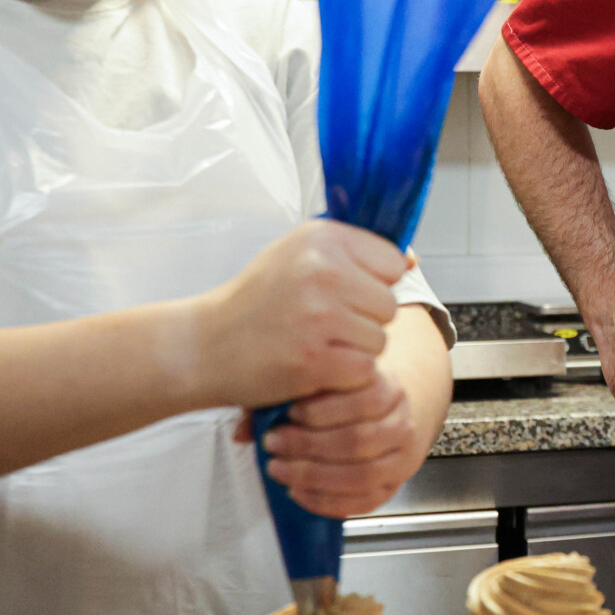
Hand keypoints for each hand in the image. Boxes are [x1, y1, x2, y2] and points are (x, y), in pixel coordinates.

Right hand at [192, 221, 404, 409]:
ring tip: (315, 343)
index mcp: (322, 238)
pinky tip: (314, 365)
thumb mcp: (297, 255)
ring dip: (355, 350)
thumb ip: (352, 253)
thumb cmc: (255, 301)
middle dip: (365, 321)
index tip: (342, 293)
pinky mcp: (315, 358)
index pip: (392, 263)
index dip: (374, 283)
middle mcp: (323, 270)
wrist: (204, 345)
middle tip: (323, 324)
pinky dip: (344, 376)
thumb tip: (409, 261)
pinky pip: (364, 370)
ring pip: (380, 340)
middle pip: (390, 305)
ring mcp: (319, 315)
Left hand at [241, 370, 424, 518]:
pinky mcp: (392, 487)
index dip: (323, 410)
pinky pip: (363, 502)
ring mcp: (401, 458)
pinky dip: (327, 501)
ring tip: (281, 470)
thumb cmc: (347, 397)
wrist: (385, 414)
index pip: (364, 399)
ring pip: (362, 474)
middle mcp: (401, 423)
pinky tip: (298, 492)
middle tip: (274, 444)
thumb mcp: (323, 384)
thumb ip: (284, 398)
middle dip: (310, 446)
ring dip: (315, 476)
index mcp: (388, 388)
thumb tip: (244, 430)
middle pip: (359, 440)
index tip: (289, 413)